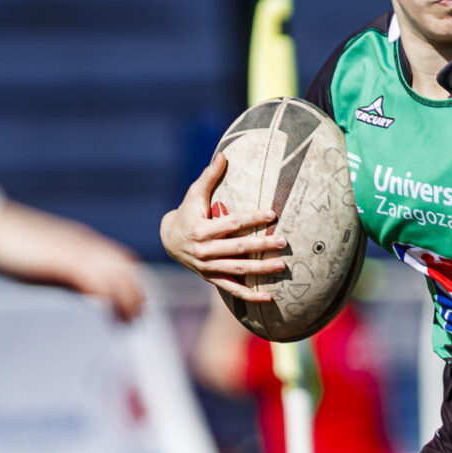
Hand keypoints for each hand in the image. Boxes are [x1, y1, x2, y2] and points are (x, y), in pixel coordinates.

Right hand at [0, 203, 145, 320]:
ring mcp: (77, 250)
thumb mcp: (47, 264)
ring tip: (129, 324)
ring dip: (129, 302)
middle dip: (137, 295)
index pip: (122, 261)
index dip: (133, 284)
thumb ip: (71, 277)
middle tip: (137, 321)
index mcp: (83, 241)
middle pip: (127, 269)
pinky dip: (112, 300)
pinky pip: (99, 281)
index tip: (133, 307)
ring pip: (119, 276)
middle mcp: (86, 243)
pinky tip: (113, 318)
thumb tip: (90, 295)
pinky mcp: (65, 261)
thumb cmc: (12, 245)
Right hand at [157, 153, 285, 304]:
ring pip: (238, 269)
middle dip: (261, 246)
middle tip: (283, 242)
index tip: (272, 213)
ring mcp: (208, 267)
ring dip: (260, 270)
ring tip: (282, 266)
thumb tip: (224, 155)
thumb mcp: (194, 194)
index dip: (252, 218)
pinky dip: (250, 295)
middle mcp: (204, 251)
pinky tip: (269, 297)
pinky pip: (232, 289)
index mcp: (201, 229)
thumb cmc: (187, 212)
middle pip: (237, 248)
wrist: (168, 240)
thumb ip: (210, 176)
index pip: (232, 223)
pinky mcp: (211, 278)